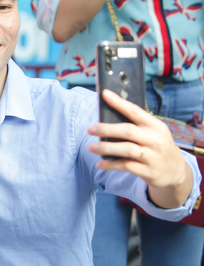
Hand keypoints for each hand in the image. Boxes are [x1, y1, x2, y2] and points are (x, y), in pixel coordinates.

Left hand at [87, 90, 191, 206]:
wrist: (176, 171)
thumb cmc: (157, 146)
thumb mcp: (154, 133)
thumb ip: (136, 125)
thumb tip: (108, 117)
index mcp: (156, 126)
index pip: (135, 111)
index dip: (119, 103)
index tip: (105, 94)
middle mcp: (156, 140)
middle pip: (128, 131)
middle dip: (106, 129)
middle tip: (90, 129)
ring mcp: (153, 156)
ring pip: (126, 149)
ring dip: (106, 148)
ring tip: (91, 147)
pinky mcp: (149, 171)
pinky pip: (126, 166)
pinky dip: (111, 164)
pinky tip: (100, 163)